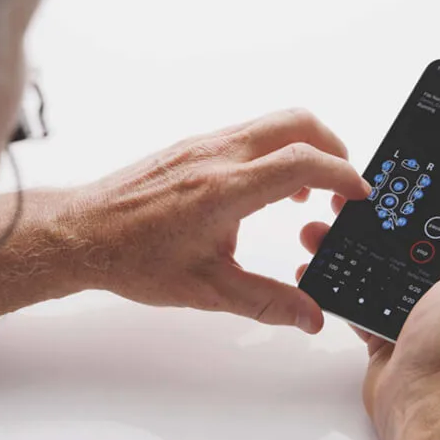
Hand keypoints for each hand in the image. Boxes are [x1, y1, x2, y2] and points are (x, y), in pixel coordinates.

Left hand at [43, 109, 368, 331]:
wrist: (79, 234)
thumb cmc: (132, 258)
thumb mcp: (208, 290)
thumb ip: (268, 302)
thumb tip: (311, 316)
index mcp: (226, 189)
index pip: (303, 163)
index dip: (342, 176)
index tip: (360, 196)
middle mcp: (218, 156)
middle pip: (298, 123)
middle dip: (334, 147)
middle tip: (343, 185)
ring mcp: (204, 145)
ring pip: (273, 123)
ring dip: (304, 149)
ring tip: (308, 194)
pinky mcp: (194, 146)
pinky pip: (249, 133)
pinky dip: (276, 151)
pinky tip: (268, 191)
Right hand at [296, 196, 439, 439]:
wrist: (423, 405)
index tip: (414, 184)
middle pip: (420, 245)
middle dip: (388, 225)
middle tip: (357, 204)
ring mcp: (423, 315)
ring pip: (387, 270)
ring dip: (358, 250)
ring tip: (328, 231)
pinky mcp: (391, 333)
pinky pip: (365, 301)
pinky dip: (344, 286)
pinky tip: (326, 270)